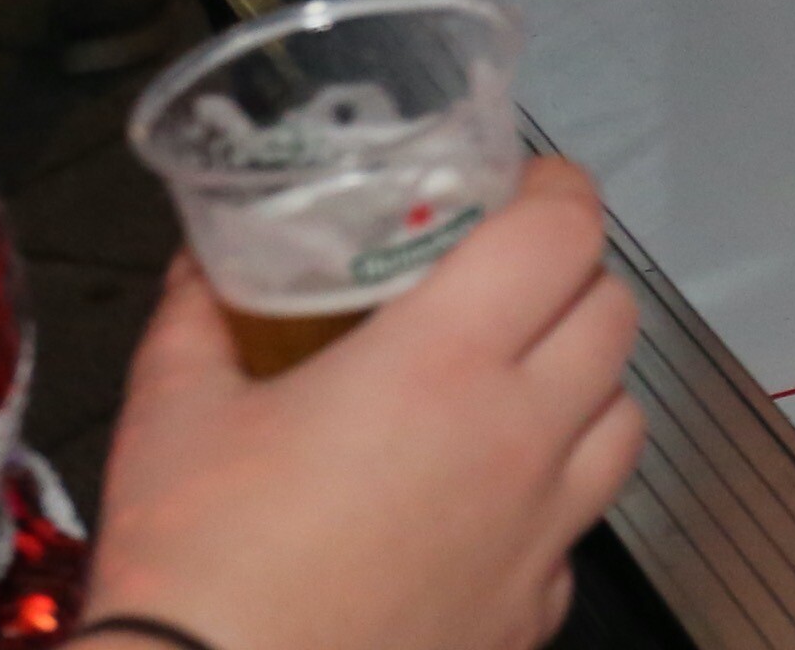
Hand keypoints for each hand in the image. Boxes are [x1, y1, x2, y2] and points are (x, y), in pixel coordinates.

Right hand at [86, 156, 646, 649]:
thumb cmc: (193, 568)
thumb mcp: (171, 413)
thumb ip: (199, 316)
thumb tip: (206, 261)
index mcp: (443, 363)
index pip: (563, 233)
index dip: (556, 191)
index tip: (523, 186)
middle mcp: (519, 437)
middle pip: (613, 314)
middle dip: (572, 276)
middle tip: (509, 277)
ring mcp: (540, 531)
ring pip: (623, 417)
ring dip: (585, 381)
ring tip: (515, 381)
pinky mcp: (533, 610)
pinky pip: (580, 525)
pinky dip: (554, 495)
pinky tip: (485, 501)